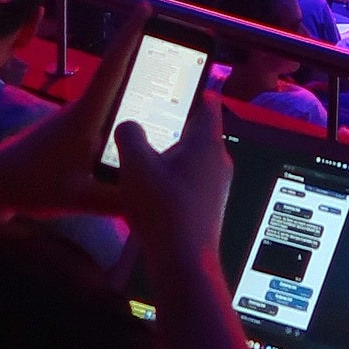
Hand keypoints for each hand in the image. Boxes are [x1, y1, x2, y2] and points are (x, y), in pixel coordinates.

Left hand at [0, 2, 150, 223]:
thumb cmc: (30, 185)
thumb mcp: (78, 197)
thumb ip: (117, 198)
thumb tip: (154, 194)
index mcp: (86, 115)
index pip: (113, 67)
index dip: (130, 35)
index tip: (145, 7)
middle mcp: (82, 111)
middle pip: (120, 77)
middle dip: (145, 57)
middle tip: (178, 47)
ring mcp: (75, 122)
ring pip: (113, 100)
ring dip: (137, 89)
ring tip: (171, 91)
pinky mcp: (70, 135)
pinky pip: (105, 119)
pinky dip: (125, 117)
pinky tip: (140, 135)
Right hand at [114, 91, 233, 272]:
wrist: (183, 263)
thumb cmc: (164, 210)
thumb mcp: (136, 165)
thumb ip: (130, 135)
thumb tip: (129, 125)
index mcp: (206, 142)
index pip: (208, 102)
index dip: (192, 90)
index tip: (173, 86)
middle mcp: (218, 160)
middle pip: (198, 131)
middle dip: (173, 125)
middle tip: (146, 122)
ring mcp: (216, 185)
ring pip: (193, 158)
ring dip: (170, 154)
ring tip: (142, 156)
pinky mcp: (208, 206)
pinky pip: (191, 181)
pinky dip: (172, 178)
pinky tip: (150, 189)